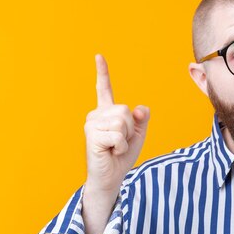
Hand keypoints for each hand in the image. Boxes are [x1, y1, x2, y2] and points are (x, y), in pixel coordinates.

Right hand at [84, 54, 149, 195]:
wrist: (111, 177)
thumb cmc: (121, 156)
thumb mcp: (138, 135)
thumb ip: (141, 119)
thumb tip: (140, 108)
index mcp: (106, 112)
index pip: (104, 89)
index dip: (103, 72)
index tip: (98, 56)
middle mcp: (96, 115)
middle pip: (125, 109)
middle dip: (130, 129)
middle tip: (120, 142)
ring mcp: (92, 124)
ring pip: (122, 121)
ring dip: (125, 138)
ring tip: (115, 147)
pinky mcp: (92, 135)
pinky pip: (118, 135)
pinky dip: (121, 146)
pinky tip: (111, 151)